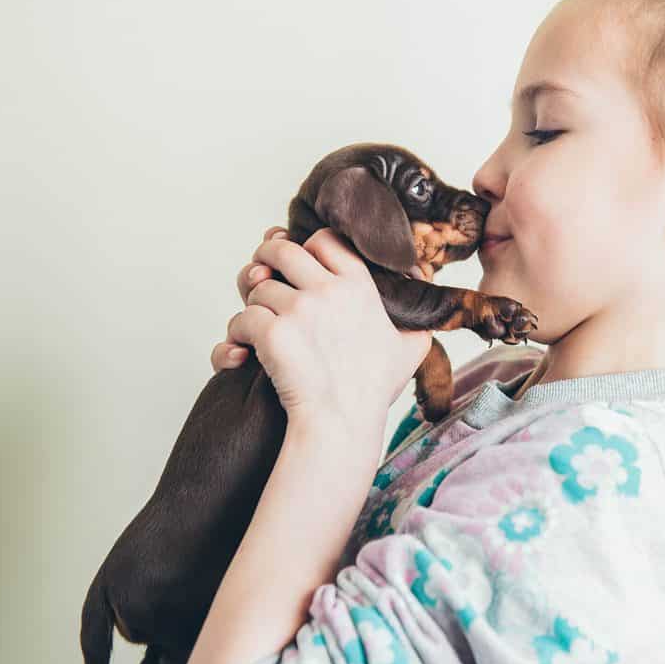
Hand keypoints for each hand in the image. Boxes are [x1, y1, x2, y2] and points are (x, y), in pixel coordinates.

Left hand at [212, 226, 432, 421]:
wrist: (342, 423)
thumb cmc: (372, 390)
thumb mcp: (411, 349)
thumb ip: (418, 320)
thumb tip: (427, 298)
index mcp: (359, 286)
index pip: (324, 240)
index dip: (307, 247)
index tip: (301, 264)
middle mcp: (328, 290)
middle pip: (281, 250)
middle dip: (264, 259)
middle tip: (261, 276)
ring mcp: (298, 309)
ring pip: (257, 286)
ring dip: (252, 303)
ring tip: (258, 323)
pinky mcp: (272, 333)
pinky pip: (242, 318)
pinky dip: (237, 334)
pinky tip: (243, 349)